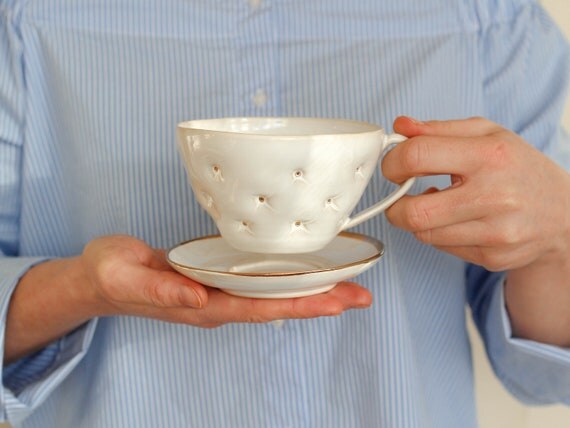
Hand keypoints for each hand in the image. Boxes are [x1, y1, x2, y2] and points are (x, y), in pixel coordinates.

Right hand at [82, 235, 372, 326]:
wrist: (101, 278)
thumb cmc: (112, 276)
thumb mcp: (127, 276)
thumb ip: (163, 288)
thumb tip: (200, 298)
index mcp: (201, 305)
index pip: (259, 308)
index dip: (298, 304)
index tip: (334, 302)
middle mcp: (216, 303)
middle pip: (276, 305)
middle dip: (319, 301)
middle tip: (359, 295)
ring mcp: (217, 294)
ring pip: (271, 296)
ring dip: (309, 292)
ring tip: (345, 287)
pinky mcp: (214, 279)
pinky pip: (258, 284)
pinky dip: (286, 280)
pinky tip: (303, 275)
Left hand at [381, 116, 569, 271]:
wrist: (564, 213)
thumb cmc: (518, 167)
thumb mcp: (487, 135)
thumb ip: (438, 129)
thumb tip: (399, 126)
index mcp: (490, 155)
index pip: (417, 157)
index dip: (392, 162)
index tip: (393, 166)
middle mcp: (495, 196)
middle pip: (414, 212)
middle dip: (395, 206)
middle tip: (401, 196)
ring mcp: (496, 232)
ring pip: (424, 234)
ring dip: (418, 220)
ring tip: (435, 204)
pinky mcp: (494, 257)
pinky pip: (442, 248)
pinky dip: (439, 234)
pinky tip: (456, 221)